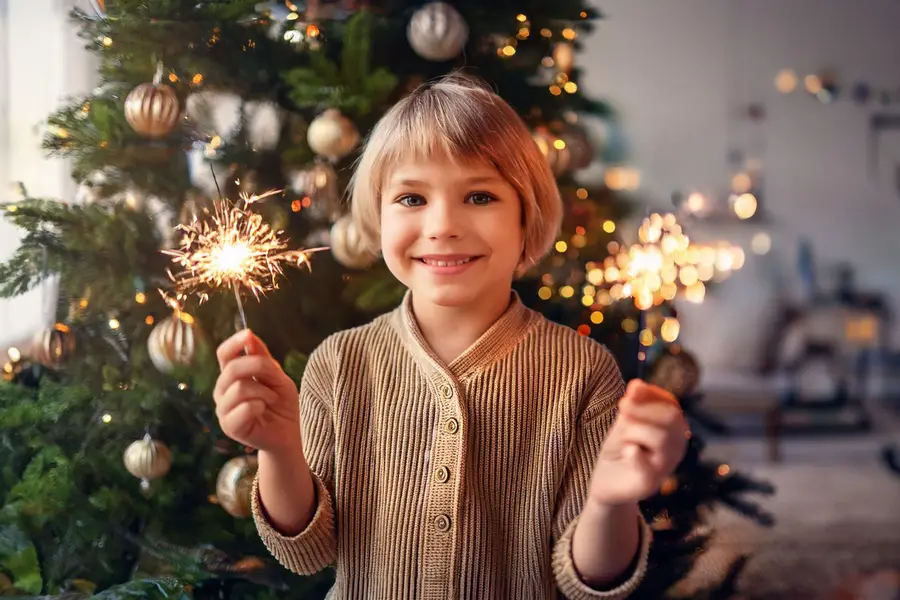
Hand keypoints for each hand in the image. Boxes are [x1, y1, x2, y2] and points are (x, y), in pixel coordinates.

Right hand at [213, 329, 300, 453]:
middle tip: (276, 382)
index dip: (234, 343)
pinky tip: (264, 411)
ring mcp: (223, 410)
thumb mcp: (277, 376)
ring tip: (272, 400)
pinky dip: (260, 406)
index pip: (224, 354)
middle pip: (232, 368)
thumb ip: (262, 357)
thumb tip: (248, 334)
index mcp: (232, 376)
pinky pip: (245, 407)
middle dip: (259, 369)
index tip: (248, 335)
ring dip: (264, 392)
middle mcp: (222, 391)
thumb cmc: (282, 404)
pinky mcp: (229, 427)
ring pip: (239, 388)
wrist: (289, 433)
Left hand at [588, 380, 688, 506]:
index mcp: (671, 429)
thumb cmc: (619, 449)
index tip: (632, 388)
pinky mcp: (649, 484)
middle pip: (672, 418)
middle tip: (622, 407)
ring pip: (660, 438)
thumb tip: (637, 383)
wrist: (606, 482)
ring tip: (624, 439)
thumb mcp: (624, 422)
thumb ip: (633, 405)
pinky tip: (629, 450)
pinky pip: (648, 467)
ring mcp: (664, 467)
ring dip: (635, 431)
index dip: (652, 393)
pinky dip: (637, 455)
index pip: (671, 404)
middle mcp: (675, 448)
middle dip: (644, 408)